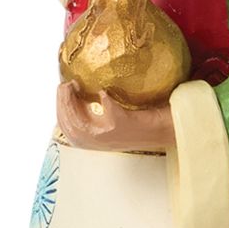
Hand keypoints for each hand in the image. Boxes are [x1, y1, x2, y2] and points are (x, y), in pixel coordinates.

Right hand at [56, 81, 174, 152]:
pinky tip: (104, 92)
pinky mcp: (127, 128)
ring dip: (74, 104)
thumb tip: (80, 86)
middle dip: (62, 104)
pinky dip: (104, 103)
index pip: (67, 131)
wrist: (169, 127)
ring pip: (82, 126)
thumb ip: (97, 108)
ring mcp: (113, 138)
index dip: (60, 109)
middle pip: (70, 128)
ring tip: (76, 85)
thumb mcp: (115, 115)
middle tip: (65, 85)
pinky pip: (110, 116)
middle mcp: (102, 142)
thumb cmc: (143, 118)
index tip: (62, 89)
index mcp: (96, 140)